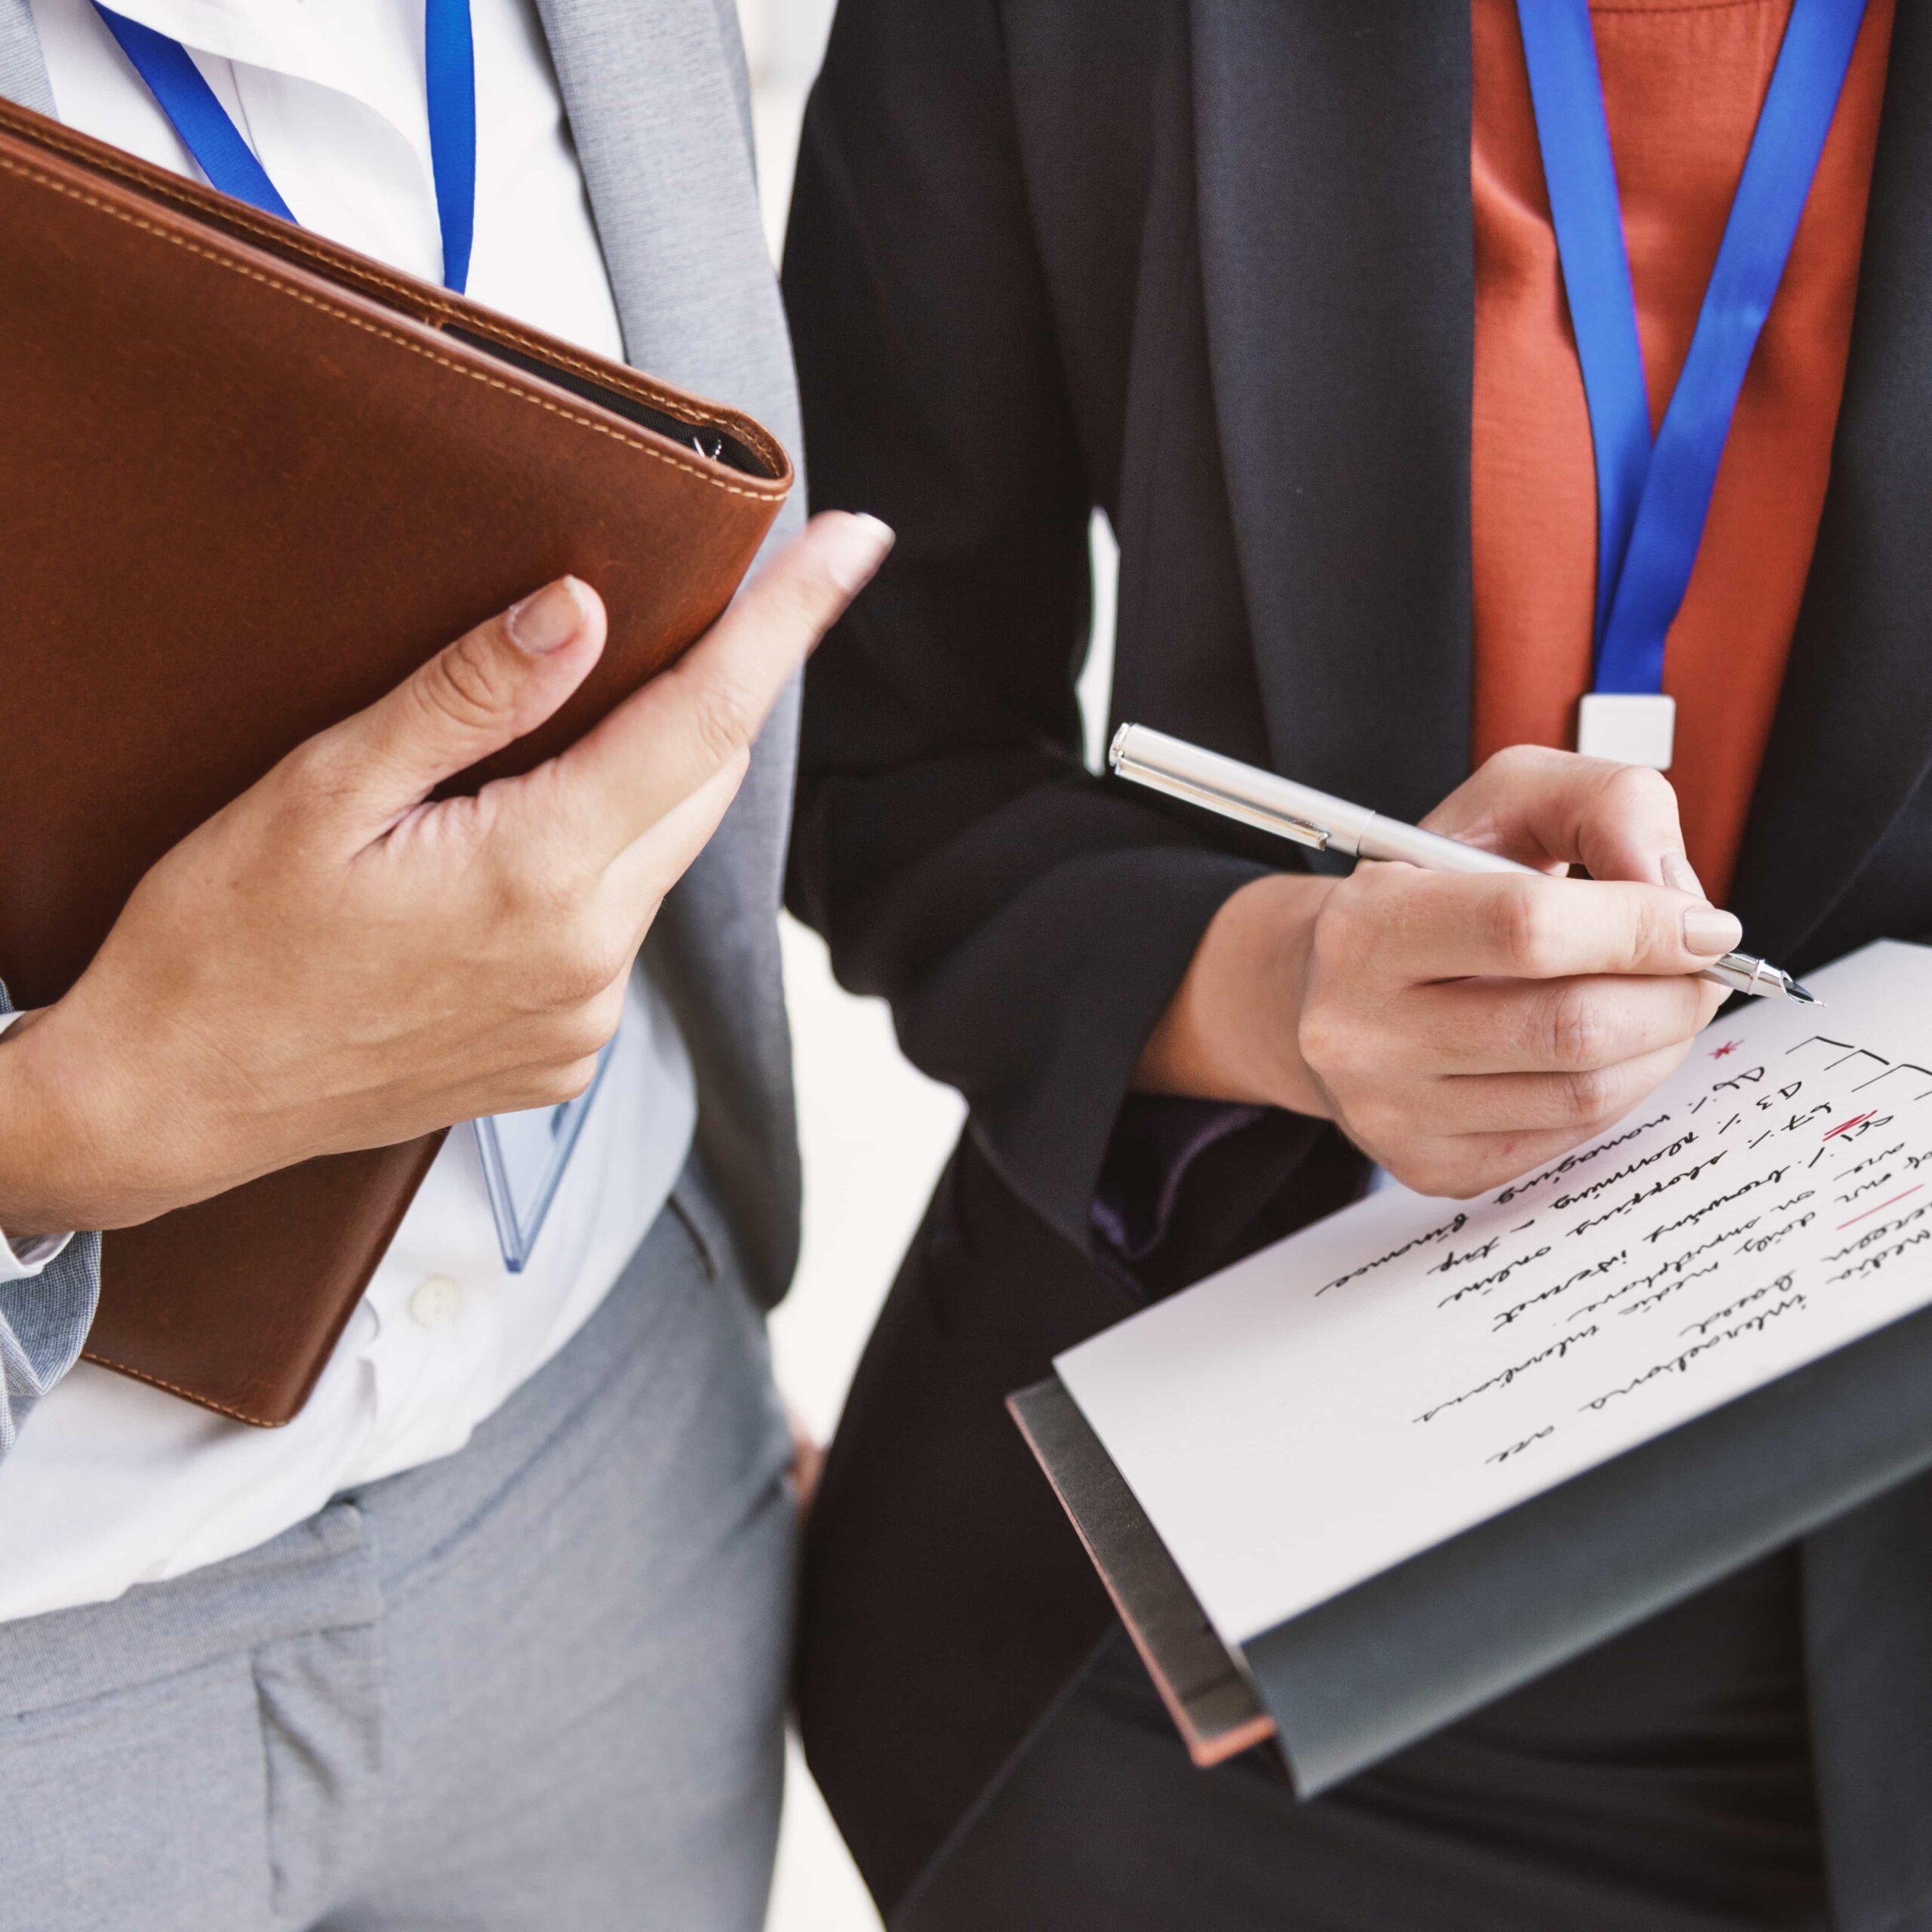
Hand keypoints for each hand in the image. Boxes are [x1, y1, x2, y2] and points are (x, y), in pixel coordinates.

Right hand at [0, 512, 894, 1235]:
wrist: (176, 1099)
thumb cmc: (222, 943)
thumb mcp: (324, 791)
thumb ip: (468, 697)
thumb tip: (582, 609)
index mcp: (537, 876)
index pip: (707, 717)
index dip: (790, 622)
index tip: (856, 544)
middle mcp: (588, 957)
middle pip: (703, 783)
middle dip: (716, 688)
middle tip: (705, 610)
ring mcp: (584, 1019)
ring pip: (661, 856)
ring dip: (646, 782)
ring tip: (563, 738)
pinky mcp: (564, 1056)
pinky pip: (619, 930)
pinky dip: (602, 869)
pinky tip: (521, 851)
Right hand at [1136, 747, 1739, 1197]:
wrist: (1334, 987)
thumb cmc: (1436, 884)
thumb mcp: (1509, 801)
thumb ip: (1606, 806)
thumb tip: (1677, 895)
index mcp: (1365, 923)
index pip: (1526, 927)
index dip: (1639, 927)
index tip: (1705, 925)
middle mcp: (1359, 1027)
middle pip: (1568, 1026)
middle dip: (1671, 996)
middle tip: (1702, 969)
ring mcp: (1389, 1109)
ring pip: (1582, 1093)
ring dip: (1661, 1045)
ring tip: (1666, 1002)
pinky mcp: (1428, 1166)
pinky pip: (1567, 1137)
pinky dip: (1620, 1090)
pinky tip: (1612, 1049)